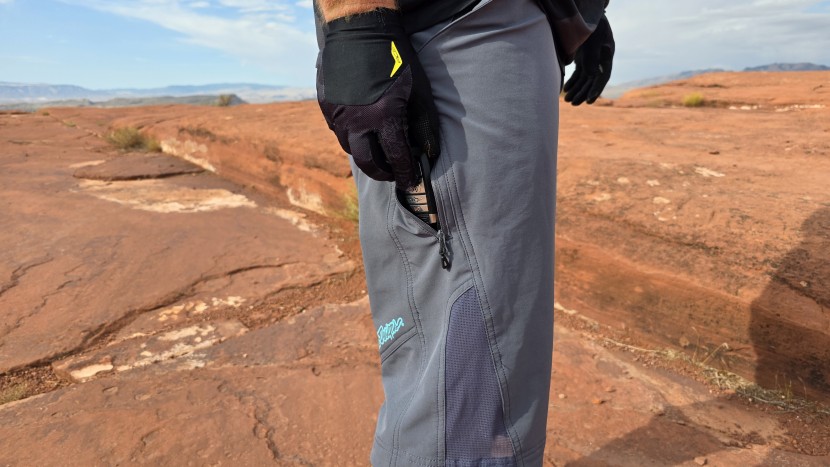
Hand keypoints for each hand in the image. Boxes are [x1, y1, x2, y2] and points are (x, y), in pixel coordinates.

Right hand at [317, 9, 439, 189]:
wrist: (360, 29)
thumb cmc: (396, 58)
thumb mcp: (418, 91)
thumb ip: (424, 125)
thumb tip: (428, 153)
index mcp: (384, 117)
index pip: (396, 157)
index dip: (405, 173)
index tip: (410, 181)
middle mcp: (357, 121)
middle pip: (367, 162)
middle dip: (382, 172)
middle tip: (392, 173)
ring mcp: (338, 114)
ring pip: (350, 147)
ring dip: (365, 153)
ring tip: (377, 150)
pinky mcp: (326, 106)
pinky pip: (337, 130)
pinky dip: (351, 135)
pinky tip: (361, 129)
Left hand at [564, 15, 614, 105]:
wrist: (587, 15)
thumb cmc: (592, 27)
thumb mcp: (593, 41)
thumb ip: (592, 57)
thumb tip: (591, 75)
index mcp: (606, 58)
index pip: (602, 78)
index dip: (596, 90)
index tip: (589, 101)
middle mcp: (600, 62)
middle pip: (592, 82)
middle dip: (582, 93)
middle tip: (573, 103)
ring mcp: (591, 60)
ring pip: (584, 79)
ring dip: (576, 90)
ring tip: (567, 100)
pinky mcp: (582, 59)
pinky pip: (578, 74)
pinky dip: (572, 82)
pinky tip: (566, 90)